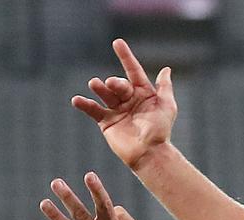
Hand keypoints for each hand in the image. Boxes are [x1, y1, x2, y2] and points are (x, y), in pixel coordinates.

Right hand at [73, 39, 176, 168]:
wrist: (150, 153)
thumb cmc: (161, 130)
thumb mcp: (167, 106)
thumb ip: (164, 87)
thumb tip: (166, 69)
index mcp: (142, 92)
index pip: (133, 70)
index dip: (126, 57)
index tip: (117, 43)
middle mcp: (128, 99)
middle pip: (118, 84)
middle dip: (115, 83)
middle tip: (111, 84)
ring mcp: (116, 110)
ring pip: (105, 94)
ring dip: (99, 88)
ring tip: (95, 83)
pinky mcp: (106, 122)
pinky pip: (94, 110)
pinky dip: (84, 105)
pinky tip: (76, 100)